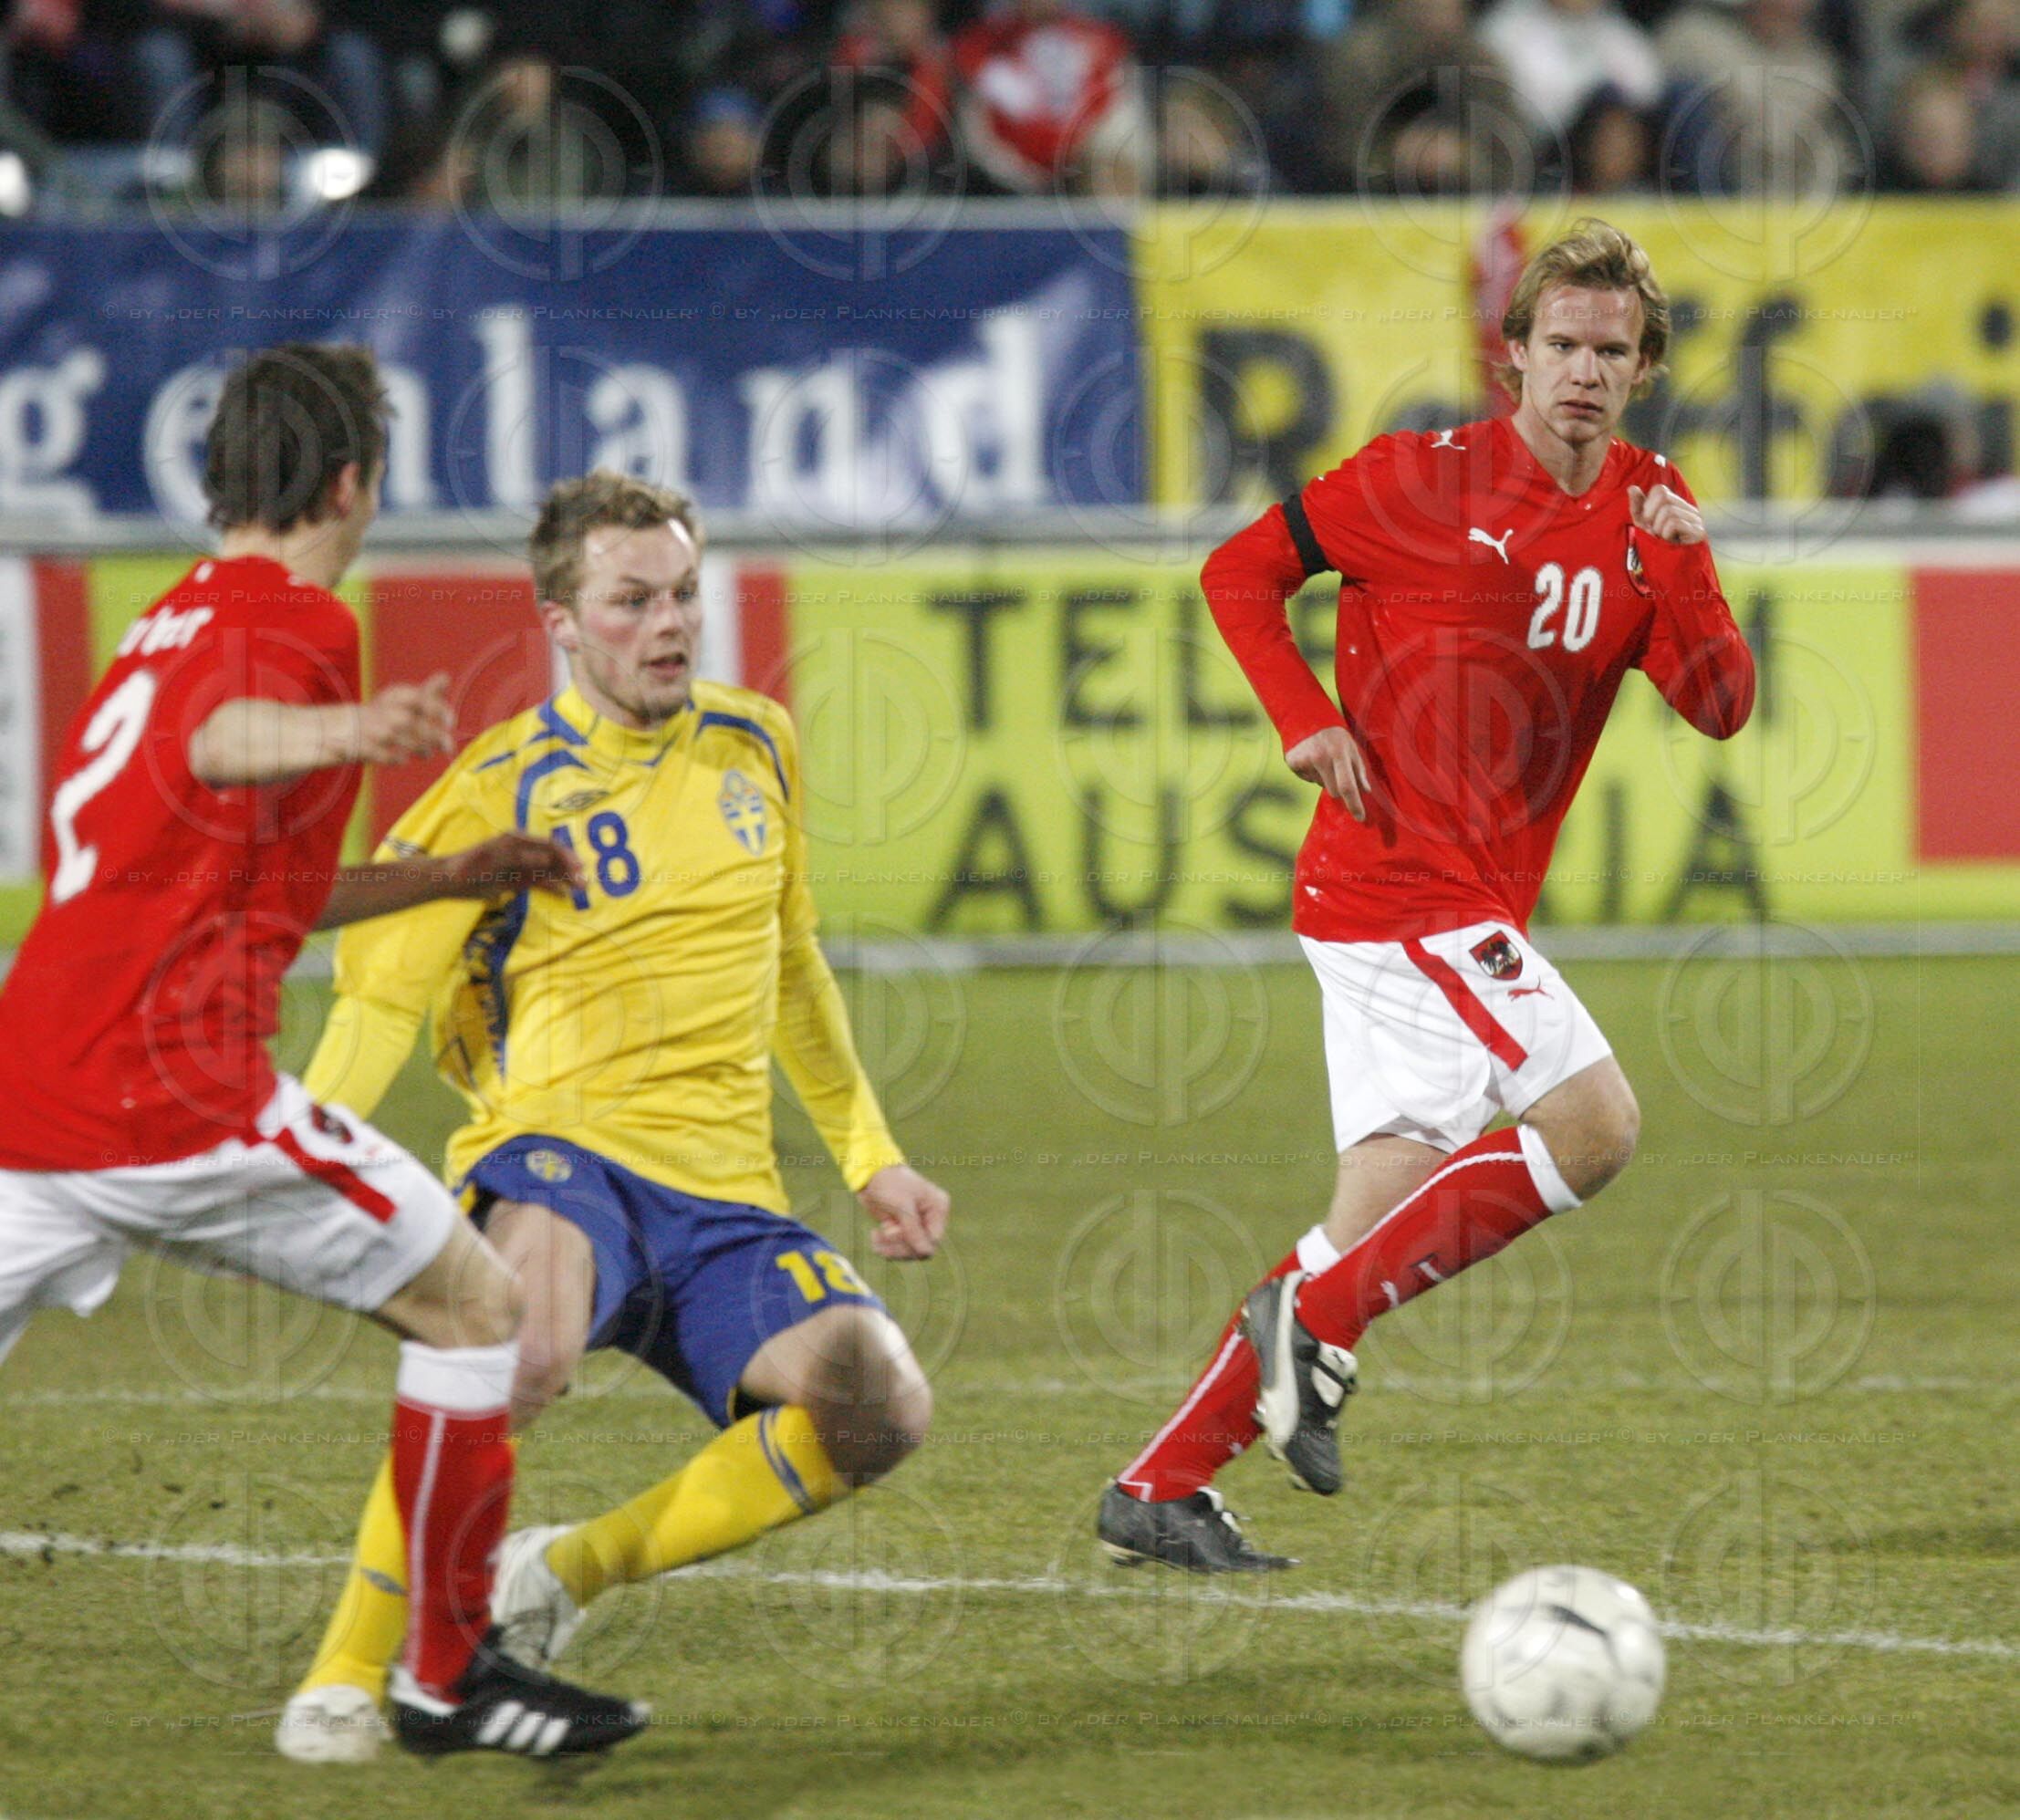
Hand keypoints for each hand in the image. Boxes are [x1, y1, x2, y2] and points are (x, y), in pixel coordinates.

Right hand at [352, 675, 453, 764]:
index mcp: (395, 696)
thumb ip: (426, 691)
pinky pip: (393, 758)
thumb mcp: (402, 698)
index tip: (450, 722)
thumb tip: (446, 676)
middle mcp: (386, 711)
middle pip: (418, 725)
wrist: (348, 727)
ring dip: (423, 750)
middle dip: (437, 737)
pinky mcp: (368, 748)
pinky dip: (400, 759)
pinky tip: (402, 757)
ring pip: (410, 744)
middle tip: (447, 745)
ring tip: (426, 752)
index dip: (439, 710)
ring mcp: (376, 730)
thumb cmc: (385, 713)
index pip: (421, 699)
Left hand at [443, 833, 586, 901]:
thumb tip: (545, 859)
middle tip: (584, 883)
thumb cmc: (468, 866)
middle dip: (570, 869)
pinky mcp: (517, 879)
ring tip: (581, 889)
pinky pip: (539, 882)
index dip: (566, 856)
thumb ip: (519, 858)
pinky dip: (552, 888)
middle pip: (553, 858)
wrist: (450, 880)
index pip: (549, 845)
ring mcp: (520, 866)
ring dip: (565, 878)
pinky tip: (564, 895)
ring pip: (549, 871)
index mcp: (518, 840)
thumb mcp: (492, 861)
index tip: (579, 868)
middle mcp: (522, 851)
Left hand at [858, 1164, 949, 1261]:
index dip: (915, 1244)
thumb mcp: (902, 1205)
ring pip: (908, 1251)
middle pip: (921, 1248)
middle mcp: (929, 1218)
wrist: (869, 1174)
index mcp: (938, 1208)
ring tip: (875, 1238)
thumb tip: (926, 1253)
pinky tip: (874, 1234)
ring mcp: (915, 1224)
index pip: (933, 1239)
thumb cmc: (889, 1182)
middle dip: (900, 1247)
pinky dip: (884, 1246)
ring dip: (890, 1248)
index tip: (894, 1232)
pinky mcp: (901, 1228)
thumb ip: (914, 1230)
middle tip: (884, 1236)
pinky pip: (896, 1248)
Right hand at [1285, 724, 1369, 820]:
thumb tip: (1366, 791)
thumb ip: (1359, 770)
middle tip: (1336, 770)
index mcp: (1339, 752)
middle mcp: (1321, 756)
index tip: (1360, 818)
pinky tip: (1312, 762)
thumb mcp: (1352, 748)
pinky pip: (1308, 780)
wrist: (1307, 721)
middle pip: (1334, 791)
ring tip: (1323, 763)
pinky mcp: (1293, 762)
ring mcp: (1305, 759)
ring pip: (1321, 786)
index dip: (1354, 804)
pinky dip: (1312, 775)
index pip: (1347, 785)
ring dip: (1325, 780)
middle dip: (1338, 787)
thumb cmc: (1336, 738)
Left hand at [1628, 484, 1705, 545]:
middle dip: (1652, 518)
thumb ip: (1638, 508)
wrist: (1671, 574)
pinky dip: (1666, 535)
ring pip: (1668, 510)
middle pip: (1663, 496)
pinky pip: (1674, 523)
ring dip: (1659, 529)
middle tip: (1657, 534)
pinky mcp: (1700, 531)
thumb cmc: (1657, 550)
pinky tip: (1671, 544)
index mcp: (1677, 507)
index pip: (1660, 490)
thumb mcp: (1643, 528)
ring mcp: (1696, 520)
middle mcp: (1689, 510)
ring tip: (1664, 541)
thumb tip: (1632, 488)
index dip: (1647, 505)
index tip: (1648, 523)